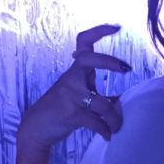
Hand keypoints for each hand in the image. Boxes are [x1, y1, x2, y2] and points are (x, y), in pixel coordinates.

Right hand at [16, 24, 127, 155]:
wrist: (37, 127)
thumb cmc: (62, 109)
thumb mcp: (79, 95)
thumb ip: (97, 92)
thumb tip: (122, 99)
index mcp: (75, 71)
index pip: (83, 43)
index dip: (99, 32)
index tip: (117, 28)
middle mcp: (71, 79)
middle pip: (88, 59)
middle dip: (109, 61)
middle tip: (126, 69)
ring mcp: (69, 96)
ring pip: (101, 103)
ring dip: (114, 118)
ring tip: (117, 126)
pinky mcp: (70, 114)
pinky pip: (95, 121)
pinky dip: (105, 130)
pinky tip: (107, 135)